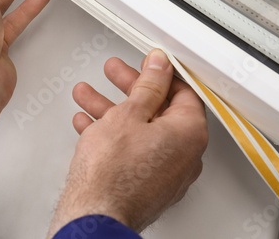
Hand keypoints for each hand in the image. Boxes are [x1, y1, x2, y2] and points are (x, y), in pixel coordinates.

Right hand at [48, 49, 207, 236]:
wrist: (94, 213)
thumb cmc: (113, 172)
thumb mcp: (129, 113)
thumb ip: (147, 85)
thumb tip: (159, 67)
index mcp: (189, 133)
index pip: (182, 92)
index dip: (160, 74)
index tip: (147, 65)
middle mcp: (184, 155)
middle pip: (158, 110)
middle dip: (129, 89)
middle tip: (115, 74)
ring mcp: (166, 173)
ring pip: (139, 130)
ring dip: (113, 110)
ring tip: (89, 96)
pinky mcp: (147, 184)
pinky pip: (132, 151)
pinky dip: (112, 135)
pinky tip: (90, 125)